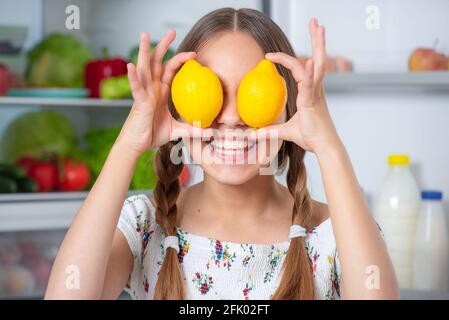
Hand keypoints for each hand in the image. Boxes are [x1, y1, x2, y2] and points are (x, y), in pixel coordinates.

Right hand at [115, 30, 211, 155]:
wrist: (138, 145)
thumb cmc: (153, 134)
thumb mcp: (177, 131)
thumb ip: (193, 129)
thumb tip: (212, 133)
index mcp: (159, 91)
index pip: (169, 69)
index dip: (179, 59)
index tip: (194, 54)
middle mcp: (151, 88)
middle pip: (156, 61)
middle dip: (163, 45)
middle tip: (172, 31)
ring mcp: (144, 93)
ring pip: (144, 68)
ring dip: (144, 51)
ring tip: (145, 35)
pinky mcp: (138, 102)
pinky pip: (136, 88)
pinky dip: (133, 77)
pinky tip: (131, 66)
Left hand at [257, 19, 341, 154]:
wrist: (323, 147)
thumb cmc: (310, 138)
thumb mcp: (286, 132)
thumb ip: (271, 130)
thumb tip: (254, 133)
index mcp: (310, 92)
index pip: (300, 69)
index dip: (288, 60)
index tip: (271, 55)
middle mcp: (315, 89)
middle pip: (317, 58)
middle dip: (317, 40)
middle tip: (316, 22)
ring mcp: (316, 93)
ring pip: (317, 64)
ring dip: (318, 44)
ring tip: (318, 26)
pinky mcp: (313, 101)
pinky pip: (310, 83)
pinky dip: (309, 72)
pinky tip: (308, 60)